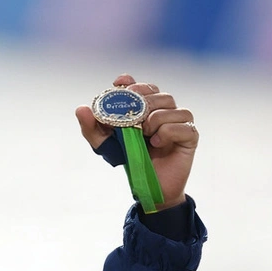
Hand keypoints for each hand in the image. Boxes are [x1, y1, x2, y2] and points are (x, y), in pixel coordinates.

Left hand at [74, 74, 197, 209]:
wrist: (148, 186)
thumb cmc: (130, 160)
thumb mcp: (105, 144)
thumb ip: (92, 127)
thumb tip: (81, 109)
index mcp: (146, 108)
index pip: (141, 87)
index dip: (131, 83)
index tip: (119, 85)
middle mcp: (164, 111)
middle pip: (158, 93)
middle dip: (143, 100)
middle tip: (132, 115)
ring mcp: (179, 122)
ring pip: (171, 106)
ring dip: (155, 117)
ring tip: (144, 133)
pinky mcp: (190, 136)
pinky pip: (183, 124)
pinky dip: (168, 131)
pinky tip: (156, 142)